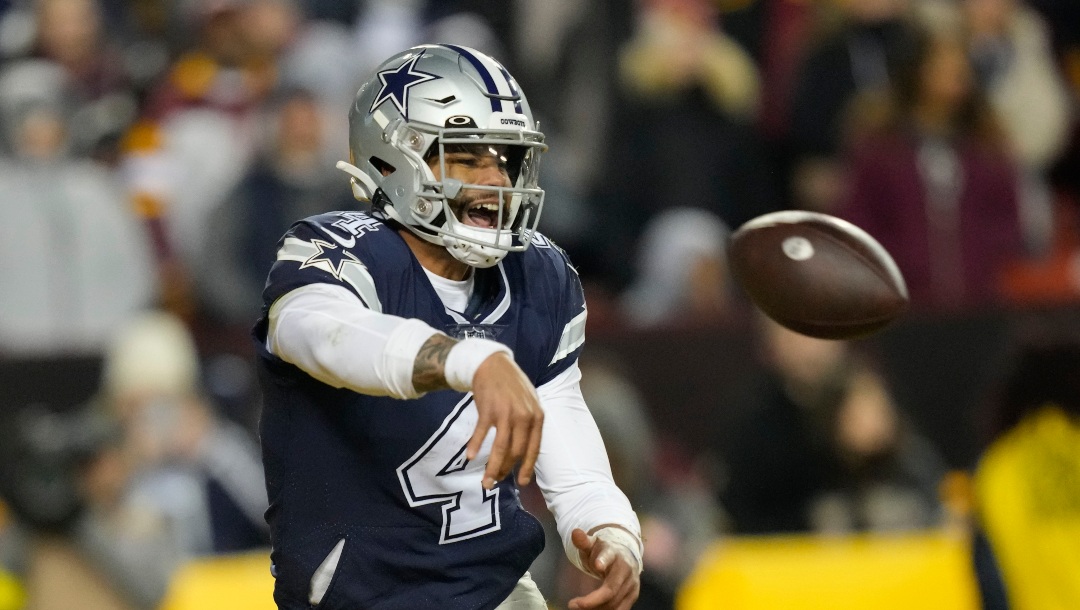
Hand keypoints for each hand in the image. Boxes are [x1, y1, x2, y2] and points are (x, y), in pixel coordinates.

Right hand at [466, 352, 543, 488]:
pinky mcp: (488, 409)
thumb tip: (525, 451)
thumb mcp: (529, 403)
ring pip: (500, 448)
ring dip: (492, 468)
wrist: (492, 364)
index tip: (521, 482)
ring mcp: (506, 413)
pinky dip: (475, 446)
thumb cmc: (511, 386)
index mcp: (537, 416)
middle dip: (506, 471)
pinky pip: (481, 433)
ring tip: (485, 482)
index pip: (534, 449)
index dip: (527, 468)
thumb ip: (530, 424)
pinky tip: (470, 457)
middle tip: (495, 482)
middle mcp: (524, 416)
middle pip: (516, 452)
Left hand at [568, 528, 640, 609]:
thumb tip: (575, 532)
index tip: (597, 565)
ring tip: (578, 607)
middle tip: (572, 604)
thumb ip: (583, 541)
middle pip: (610, 589)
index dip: (603, 560)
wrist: (626, 555)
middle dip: (591, 600)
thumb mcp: (593, 544)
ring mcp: (631, 584)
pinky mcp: (633, 596)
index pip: (609, 556)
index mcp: (614, 553)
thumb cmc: (605, 552)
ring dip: (596, 608)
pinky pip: (619, 609)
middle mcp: (626, 569)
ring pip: (614, 603)